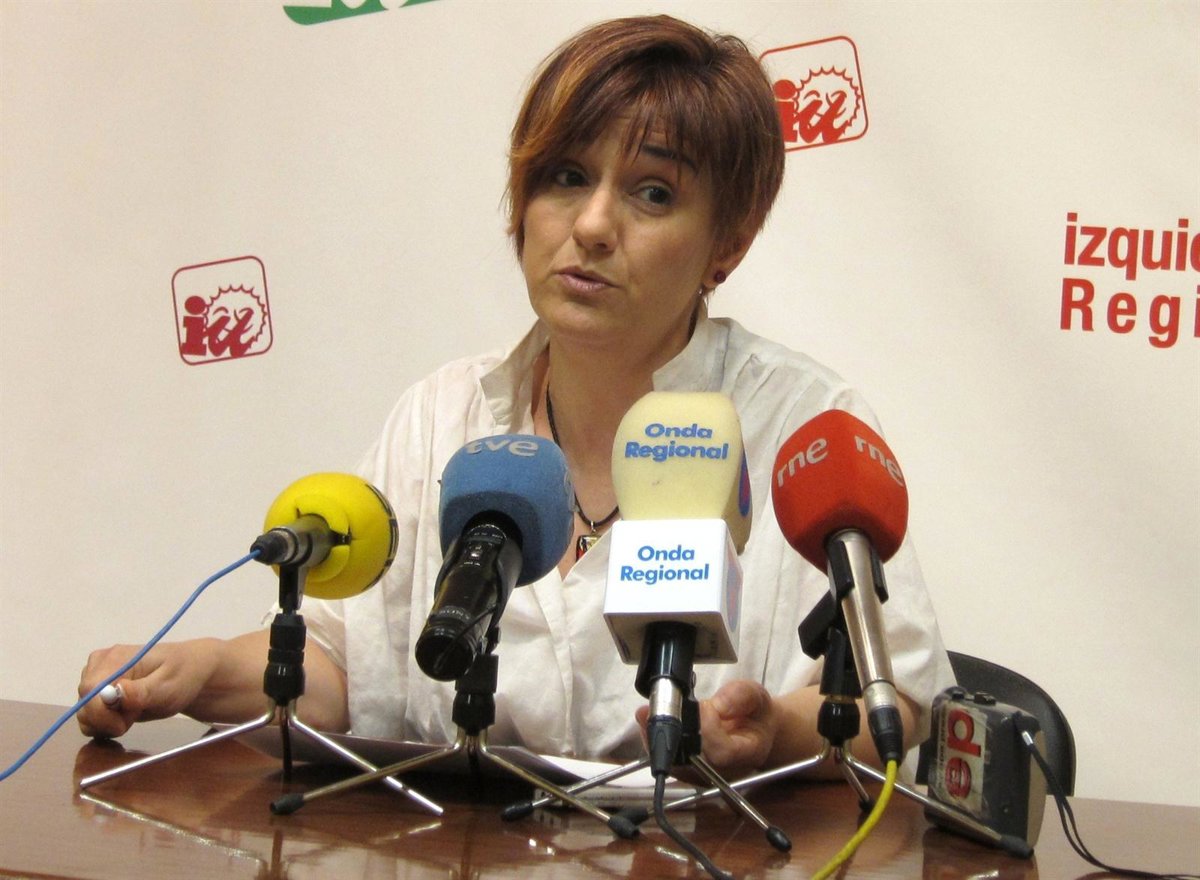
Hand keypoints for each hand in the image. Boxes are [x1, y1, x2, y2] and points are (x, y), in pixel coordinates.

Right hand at [76, 640, 218, 738]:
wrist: (191, 673)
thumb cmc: (183, 675)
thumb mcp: (168, 686)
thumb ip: (140, 692)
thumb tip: (113, 693)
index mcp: (113, 658)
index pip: (89, 691)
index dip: (101, 714)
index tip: (123, 724)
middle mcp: (98, 666)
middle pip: (84, 704)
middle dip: (107, 720)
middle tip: (136, 714)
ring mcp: (97, 679)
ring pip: (85, 714)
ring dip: (107, 723)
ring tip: (135, 712)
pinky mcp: (99, 693)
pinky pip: (89, 717)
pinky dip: (105, 724)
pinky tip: (127, 716)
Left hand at [635, 678, 779, 778]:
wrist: (754, 732)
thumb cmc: (755, 716)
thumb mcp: (757, 696)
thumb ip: (741, 696)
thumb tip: (720, 704)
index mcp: (746, 752)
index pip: (721, 752)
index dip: (707, 731)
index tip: (702, 707)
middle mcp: (723, 771)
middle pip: (692, 762)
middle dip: (672, 734)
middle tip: (655, 709)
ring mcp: (704, 774)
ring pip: (675, 765)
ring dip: (657, 738)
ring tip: (645, 714)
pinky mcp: (689, 772)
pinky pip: (668, 761)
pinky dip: (655, 741)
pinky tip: (647, 721)